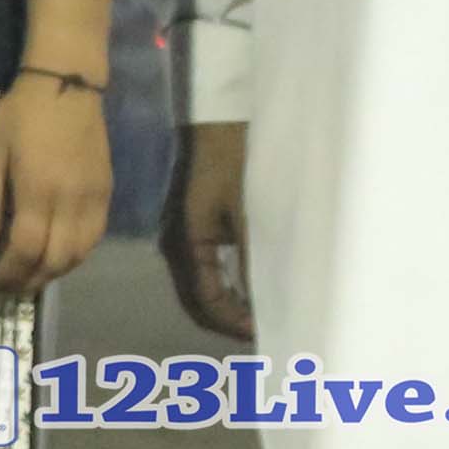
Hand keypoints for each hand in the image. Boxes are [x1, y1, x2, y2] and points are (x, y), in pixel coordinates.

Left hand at [0, 75, 115, 298]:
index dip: (6, 274)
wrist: (67, 85)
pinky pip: (93, 240)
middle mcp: (72, 202)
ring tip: (26, 275)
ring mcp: (95, 200)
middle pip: (54, 262)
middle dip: (27, 281)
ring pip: (78, 256)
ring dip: (51, 273)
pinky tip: (53, 254)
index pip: (26, 252)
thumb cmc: (18, 117)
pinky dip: (73, 256)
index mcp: (39, 192)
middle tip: (5, 285)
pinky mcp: (107, 194)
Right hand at [161, 121, 252, 341]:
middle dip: (230, 319)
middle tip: (267, 328)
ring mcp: (187, 235)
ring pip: (205, 285)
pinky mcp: (199, 224)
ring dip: (232, 302)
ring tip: (264, 310)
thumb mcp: (249, 212)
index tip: (266, 332)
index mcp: (188, 244)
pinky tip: (254, 283)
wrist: (222, 116)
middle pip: (200, 299)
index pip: (206, 301)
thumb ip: (254, 257)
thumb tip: (263, 303)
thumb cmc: (237, 160)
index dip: (233, 323)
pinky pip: (211, 267)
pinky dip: (231, 283)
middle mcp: (180, 245)